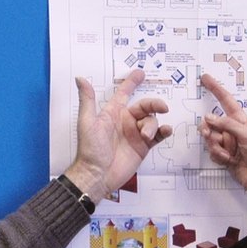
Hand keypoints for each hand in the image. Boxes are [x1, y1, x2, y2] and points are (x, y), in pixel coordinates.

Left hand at [64, 69, 171, 202]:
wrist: (97, 174)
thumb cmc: (90, 149)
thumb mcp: (88, 122)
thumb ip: (87, 99)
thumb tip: (80, 79)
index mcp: (113, 113)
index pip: (124, 93)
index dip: (132, 83)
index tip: (140, 73)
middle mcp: (125, 122)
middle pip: (145, 106)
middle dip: (154, 104)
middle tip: (161, 107)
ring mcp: (135, 134)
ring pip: (151, 121)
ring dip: (152, 125)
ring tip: (145, 136)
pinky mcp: (143, 147)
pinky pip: (157, 136)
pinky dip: (164, 132)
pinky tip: (166, 131)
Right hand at [199, 73, 246, 228]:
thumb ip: (227, 125)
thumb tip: (209, 118)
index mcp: (241, 120)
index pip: (226, 101)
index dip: (216, 89)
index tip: (205, 78)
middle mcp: (233, 129)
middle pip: (211, 122)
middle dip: (208, 129)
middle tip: (209, 135)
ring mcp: (228, 143)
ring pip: (210, 138)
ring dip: (214, 145)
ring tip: (226, 152)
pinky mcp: (224, 155)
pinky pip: (212, 151)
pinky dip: (217, 155)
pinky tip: (228, 160)